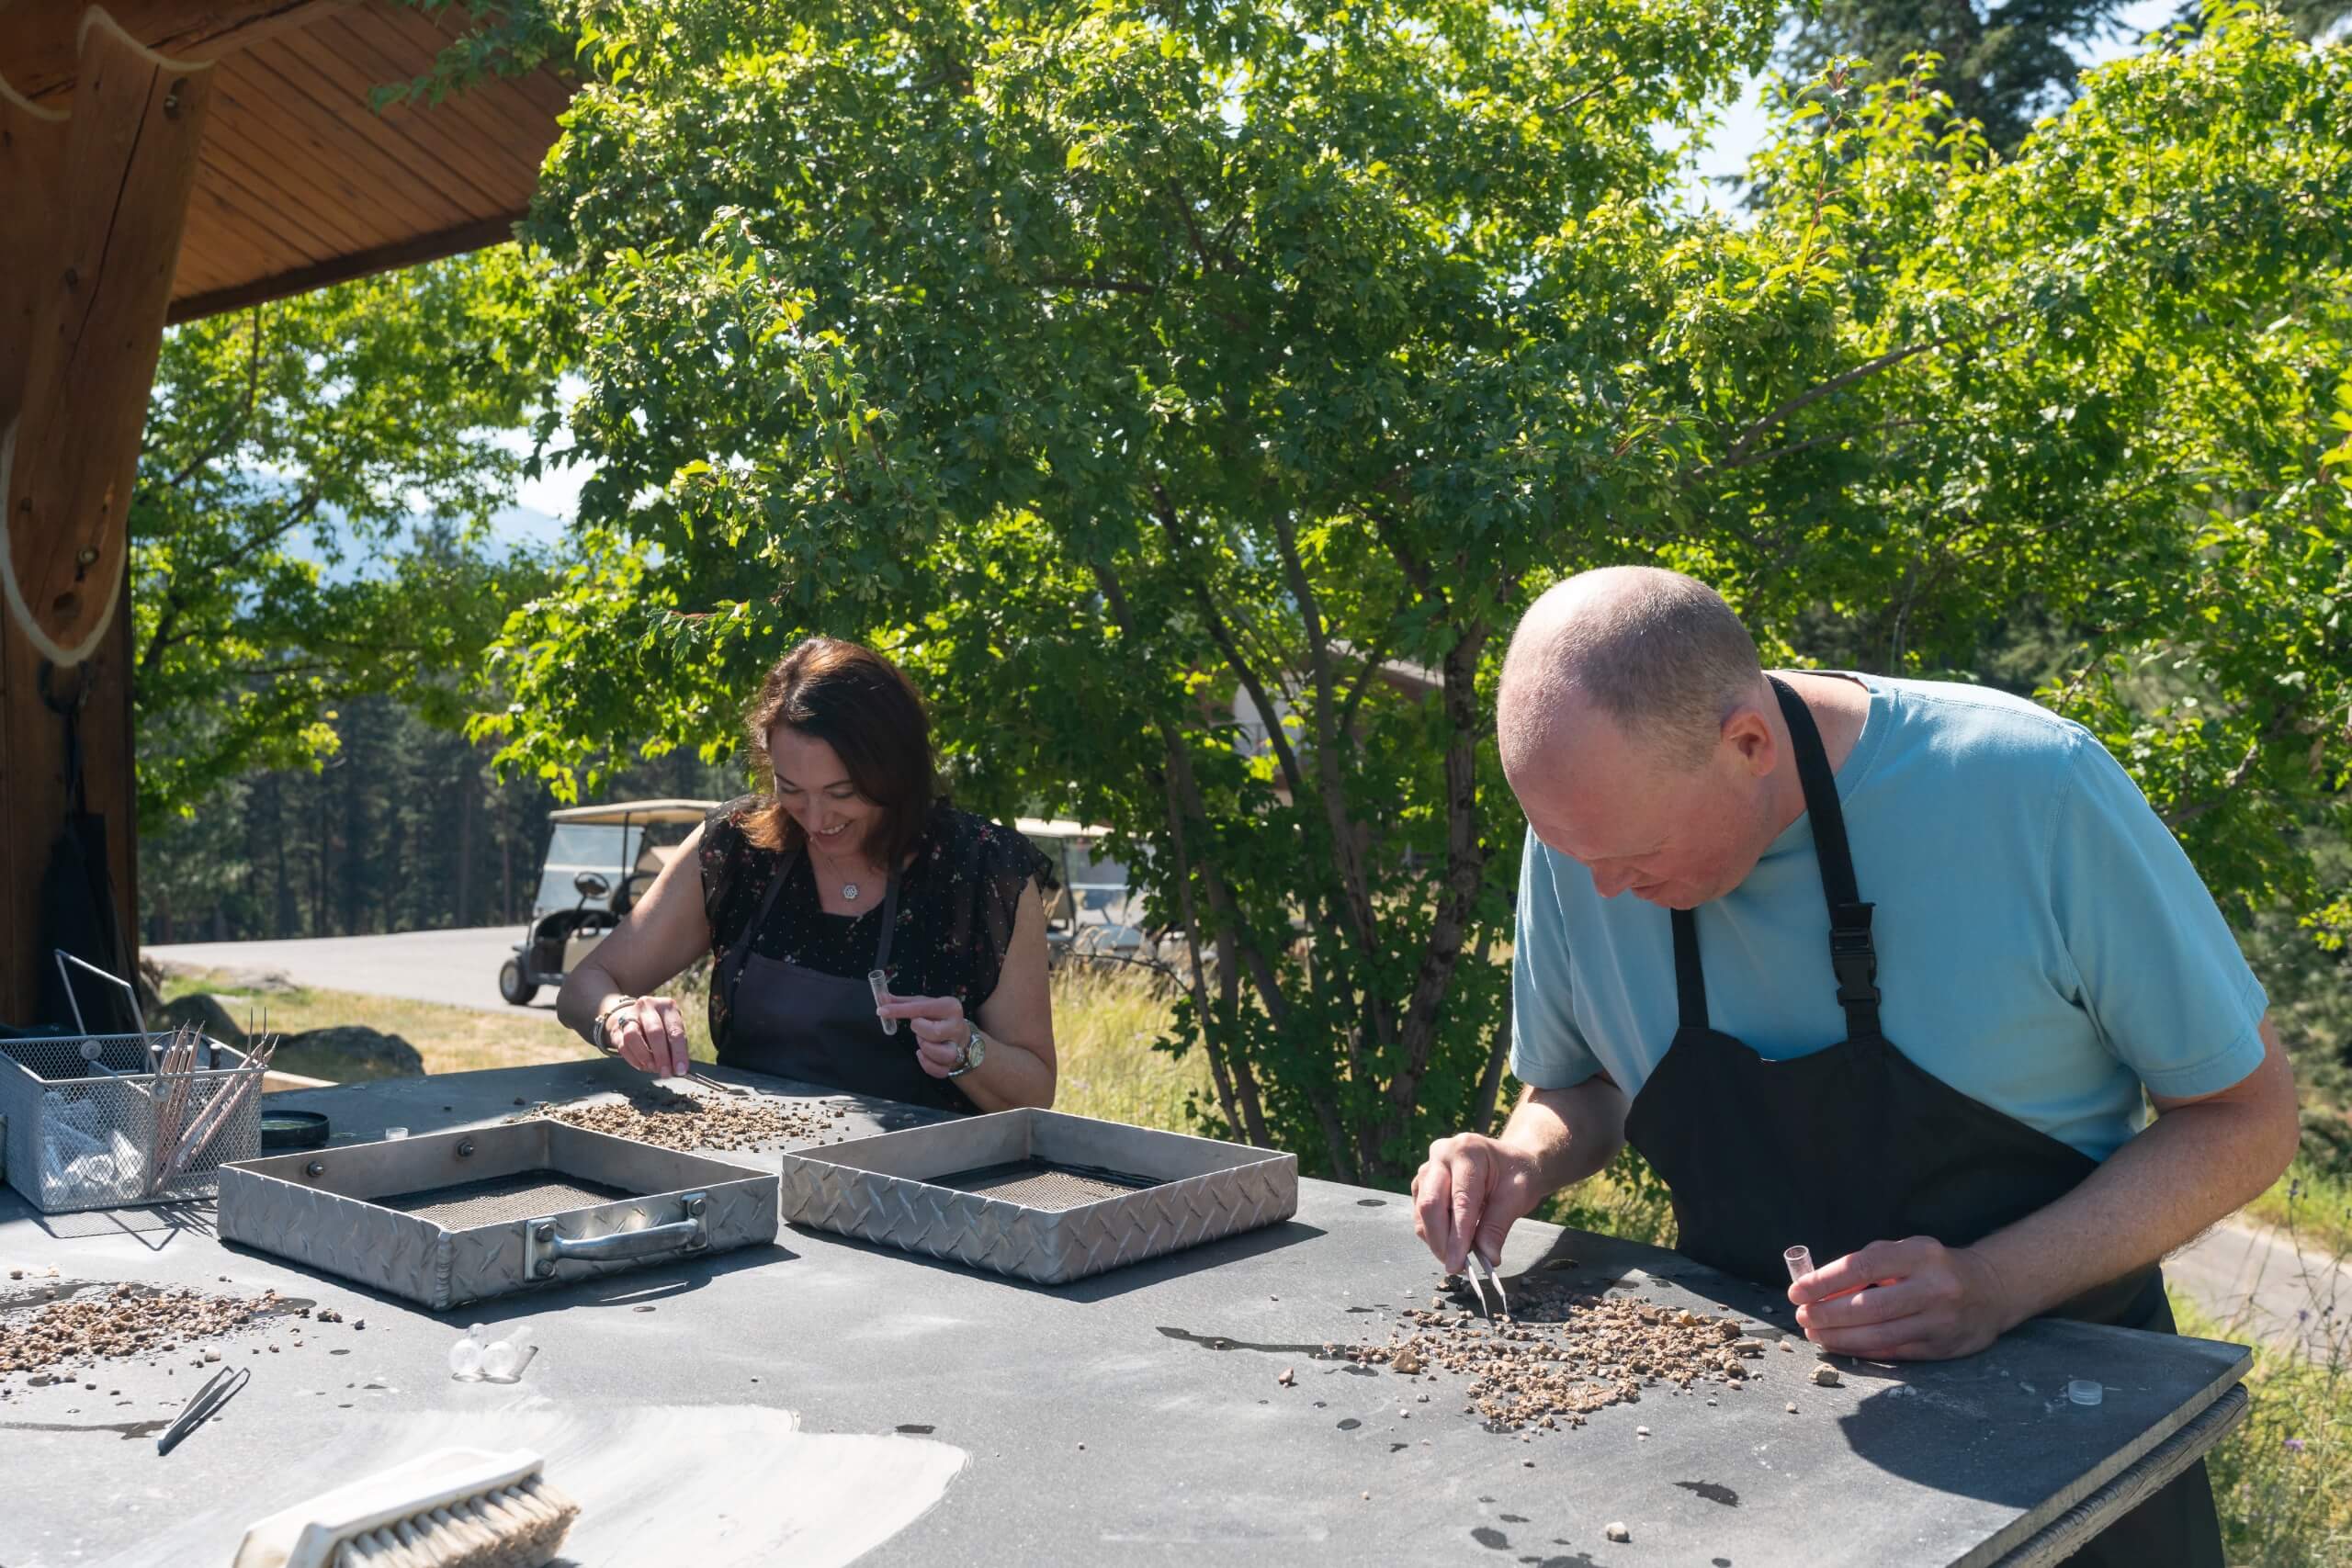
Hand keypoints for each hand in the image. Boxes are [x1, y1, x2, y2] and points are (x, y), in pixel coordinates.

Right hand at [604, 995, 690, 1077]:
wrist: (635, 1016)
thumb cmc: (662, 1026)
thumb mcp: (672, 1030)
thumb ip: (674, 1047)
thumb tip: (676, 1069)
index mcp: (667, 1006)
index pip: (675, 1030)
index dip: (678, 1053)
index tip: (680, 1070)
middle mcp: (648, 1006)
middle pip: (655, 1032)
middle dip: (661, 1056)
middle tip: (666, 1072)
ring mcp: (630, 1015)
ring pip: (633, 1036)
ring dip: (644, 1056)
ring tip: (652, 1068)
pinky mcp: (617, 1027)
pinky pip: (623, 1045)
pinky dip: (633, 1059)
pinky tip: (642, 1066)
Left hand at [878, 993, 974, 1078]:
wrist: (961, 1036)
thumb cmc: (938, 1017)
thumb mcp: (924, 1004)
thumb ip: (901, 1002)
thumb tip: (881, 997)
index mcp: (950, 1006)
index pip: (922, 1007)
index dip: (899, 1010)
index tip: (881, 1011)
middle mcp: (957, 1026)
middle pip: (934, 1032)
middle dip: (919, 1031)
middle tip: (918, 1028)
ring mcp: (957, 1046)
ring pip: (941, 1053)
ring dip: (925, 1048)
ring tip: (923, 1041)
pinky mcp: (953, 1063)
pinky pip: (939, 1070)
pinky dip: (927, 1064)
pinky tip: (922, 1055)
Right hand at [1411, 1133, 1542, 1275]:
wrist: (1511, 1161)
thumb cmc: (1517, 1174)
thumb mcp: (1517, 1197)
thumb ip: (1498, 1226)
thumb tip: (1487, 1257)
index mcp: (1467, 1151)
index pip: (1460, 1200)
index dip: (1458, 1236)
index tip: (1458, 1264)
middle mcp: (1441, 1155)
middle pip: (1430, 1204)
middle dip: (1440, 1240)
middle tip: (1455, 1266)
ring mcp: (1428, 1168)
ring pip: (1421, 1211)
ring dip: (1436, 1239)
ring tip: (1458, 1255)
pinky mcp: (1422, 1184)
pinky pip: (1420, 1213)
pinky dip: (1433, 1233)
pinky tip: (1451, 1241)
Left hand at [1788, 1237, 2018, 1359]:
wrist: (1991, 1290)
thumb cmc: (1933, 1268)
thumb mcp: (1905, 1253)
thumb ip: (1866, 1265)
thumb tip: (1819, 1288)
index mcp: (1920, 1254)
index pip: (1862, 1266)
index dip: (1824, 1281)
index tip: (1797, 1291)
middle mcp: (1934, 1288)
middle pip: (1868, 1306)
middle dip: (1827, 1314)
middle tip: (1802, 1317)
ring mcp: (1941, 1321)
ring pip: (1879, 1335)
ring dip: (1839, 1337)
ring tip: (1815, 1333)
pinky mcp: (1943, 1347)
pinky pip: (1893, 1352)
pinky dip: (1862, 1350)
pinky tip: (1840, 1345)